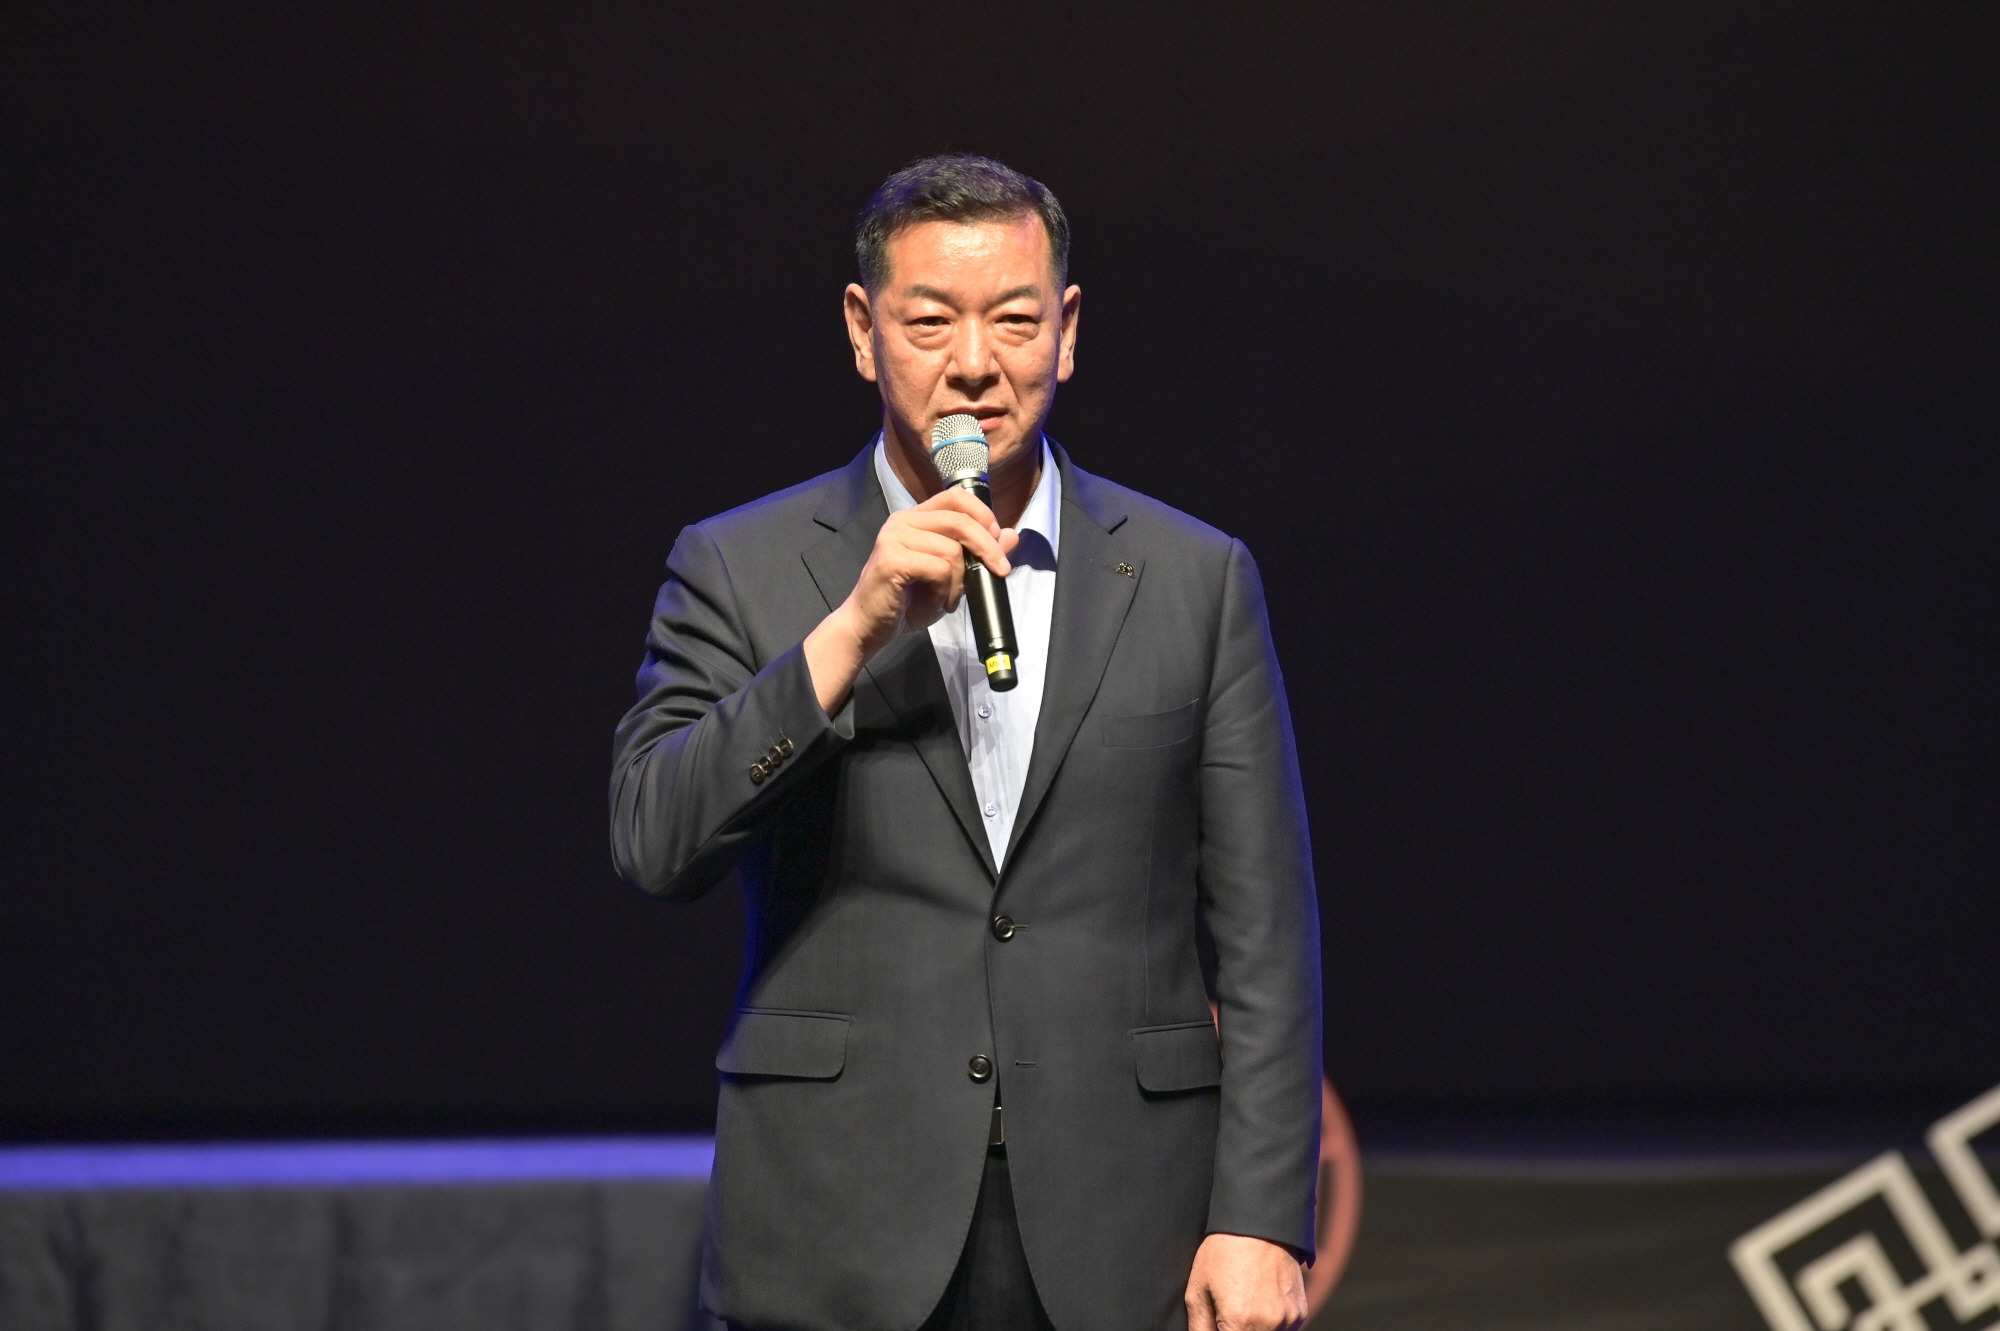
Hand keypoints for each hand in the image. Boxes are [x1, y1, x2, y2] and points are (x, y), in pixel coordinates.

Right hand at [804, 487, 1017, 712]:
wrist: (870, 627)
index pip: (956, 497)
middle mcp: (903, 521)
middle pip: (960, 520)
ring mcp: (895, 537)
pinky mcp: (892, 559)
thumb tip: (1011, 535)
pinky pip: (939, 568)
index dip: (983, 514)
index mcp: (916, 518)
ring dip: (959, 581)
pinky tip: (936, 603)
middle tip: (1000, 570)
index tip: (998, 539)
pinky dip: (946, 590)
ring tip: (947, 600)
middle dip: (988, 547)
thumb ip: (978, 554)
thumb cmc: (907, 603)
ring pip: (952, 549)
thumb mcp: (952, 577)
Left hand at [1185, 1233, 1307, 1330]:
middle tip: (1227, 1312)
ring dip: (1255, 1328)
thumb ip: (1199, 1326)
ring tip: (1245, 1303)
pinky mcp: (1300, 1312)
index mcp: (1240, 1322)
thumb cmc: (1223, 1252)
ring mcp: (1288, 1319)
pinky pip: (1284, 1329)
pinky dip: (1271, 1324)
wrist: (1259, 1224)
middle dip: (1236, 1330)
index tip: (1218, 1325)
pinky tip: (1260, 1301)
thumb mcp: (1198, 1288)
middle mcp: (1269, 1325)